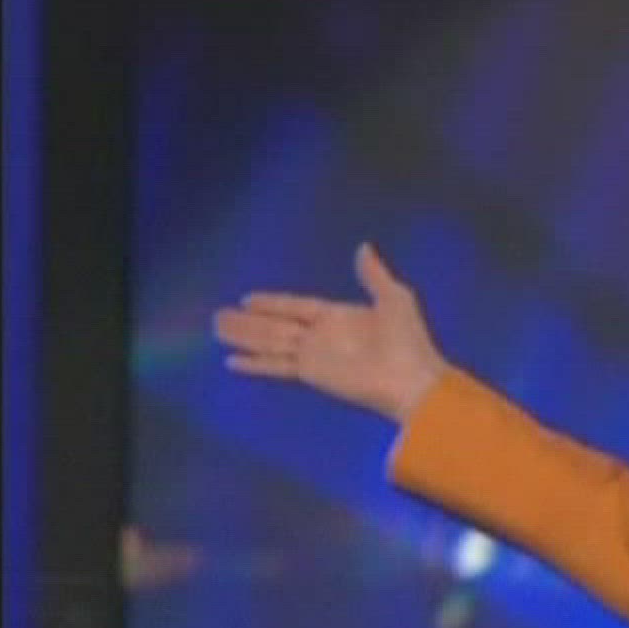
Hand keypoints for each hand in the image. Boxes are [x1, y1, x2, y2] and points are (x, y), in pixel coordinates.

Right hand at [213, 242, 449, 421]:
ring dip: (243, 336)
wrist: (412, 379)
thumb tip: (363, 247)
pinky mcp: (310, 374)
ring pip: (269, 342)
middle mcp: (322, 335)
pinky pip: (276, 365)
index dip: (273, 303)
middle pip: (276, 325)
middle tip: (218, 315)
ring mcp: (314, 356)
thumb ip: (373, 274)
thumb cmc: (408, 339)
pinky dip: (254, 363)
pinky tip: (231, 361)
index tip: (248, 299)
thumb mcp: (394, 297)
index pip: (297, 306)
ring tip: (216, 329)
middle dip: (248, 321)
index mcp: (339, 316)